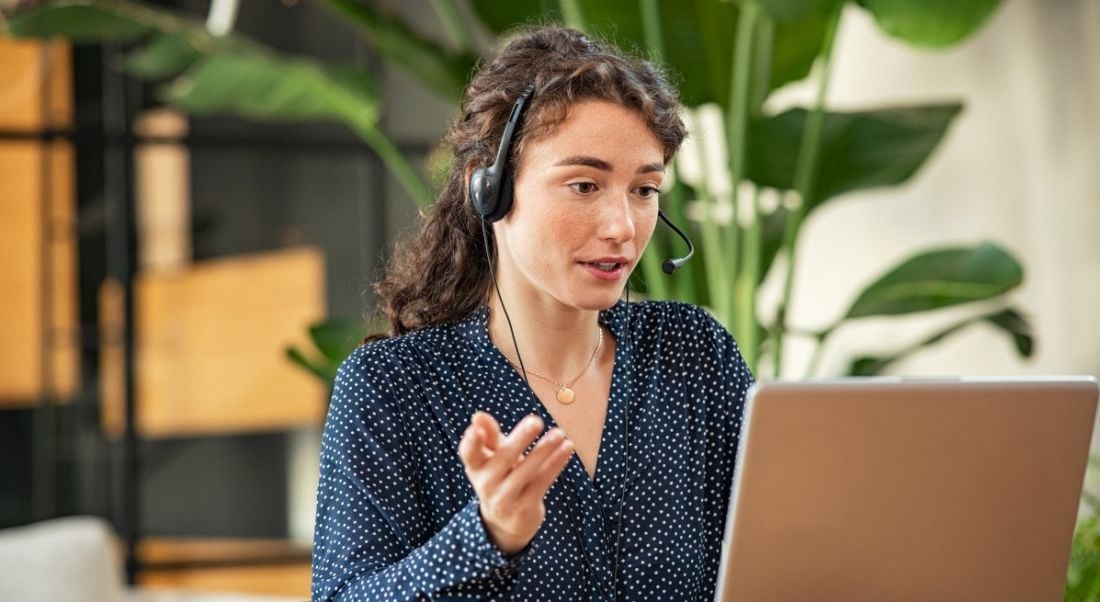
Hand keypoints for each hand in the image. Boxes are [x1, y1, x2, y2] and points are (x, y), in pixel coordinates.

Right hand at [458, 411, 573, 554]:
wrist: (506, 521)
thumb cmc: (500, 476)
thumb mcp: (492, 456)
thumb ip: (489, 436)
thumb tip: (478, 416)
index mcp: (475, 466)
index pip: (469, 453)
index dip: (471, 441)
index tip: (475, 428)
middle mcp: (486, 484)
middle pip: (503, 458)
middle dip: (520, 439)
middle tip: (536, 420)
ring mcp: (505, 498)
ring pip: (526, 471)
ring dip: (544, 451)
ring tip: (559, 433)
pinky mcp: (524, 508)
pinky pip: (542, 482)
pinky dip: (555, 464)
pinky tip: (567, 448)